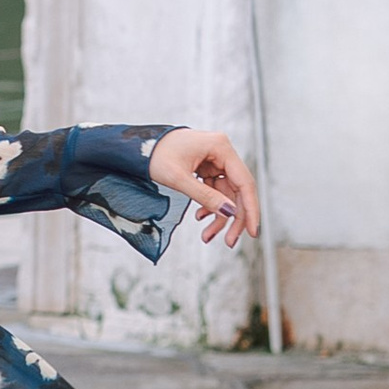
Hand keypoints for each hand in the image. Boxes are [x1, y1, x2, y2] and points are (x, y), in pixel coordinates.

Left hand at [147, 128, 260, 246]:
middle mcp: (221, 152)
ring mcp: (214, 160)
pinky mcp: (206, 168)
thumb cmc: (153, 155)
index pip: (245, 182)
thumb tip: (230, 213)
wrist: (135, 147)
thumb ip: (205, 196)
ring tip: (206, 236)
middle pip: (238, 191)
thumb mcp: (178, 179)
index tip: (253, 232)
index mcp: (220, 147)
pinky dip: (209, 207)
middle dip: (233, 218)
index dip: (251, 209)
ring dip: (218, 217)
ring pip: (226, 195)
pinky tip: (199, 217)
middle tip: (229, 242)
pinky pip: (214, 191)